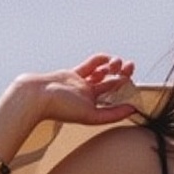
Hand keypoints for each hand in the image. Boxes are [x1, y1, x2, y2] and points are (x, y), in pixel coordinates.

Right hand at [20, 54, 138, 126]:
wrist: (38, 95)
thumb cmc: (60, 108)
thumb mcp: (92, 115)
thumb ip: (112, 114)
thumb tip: (133, 110)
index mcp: (93, 109)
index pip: (115, 100)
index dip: (126, 93)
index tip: (135, 86)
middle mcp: (88, 97)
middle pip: (111, 85)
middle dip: (123, 75)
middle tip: (130, 67)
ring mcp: (80, 85)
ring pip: (102, 74)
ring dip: (112, 67)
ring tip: (118, 63)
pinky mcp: (73, 74)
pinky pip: (90, 65)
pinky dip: (100, 60)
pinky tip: (107, 58)